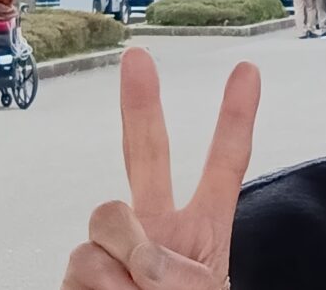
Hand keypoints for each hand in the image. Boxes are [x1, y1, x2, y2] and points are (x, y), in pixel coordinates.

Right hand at [62, 48, 260, 288]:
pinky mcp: (79, 276)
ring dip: (126, 264)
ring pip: (105, 221)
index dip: (236, 118)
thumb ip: (173, 268)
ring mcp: (113, 252)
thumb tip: (132, 251)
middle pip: (146, 157)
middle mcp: (156, 232)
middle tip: (138, 58)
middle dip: (142, 105)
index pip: (225, 166)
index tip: (246, 71)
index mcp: (203, 233)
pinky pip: (83, 265)